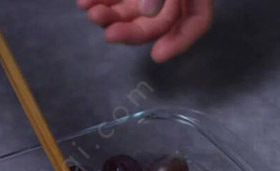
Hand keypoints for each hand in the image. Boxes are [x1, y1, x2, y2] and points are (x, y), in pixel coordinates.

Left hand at [77, 0, 212, 62]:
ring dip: (108, 16)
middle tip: (109, 34)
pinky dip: (99, 0)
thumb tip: (148, 12)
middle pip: (153, 25)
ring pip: (129, 13)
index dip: (178, 43)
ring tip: (90, 12)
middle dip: (129, 31)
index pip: (196, 24)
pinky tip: (84, 2)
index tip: (157, 55)